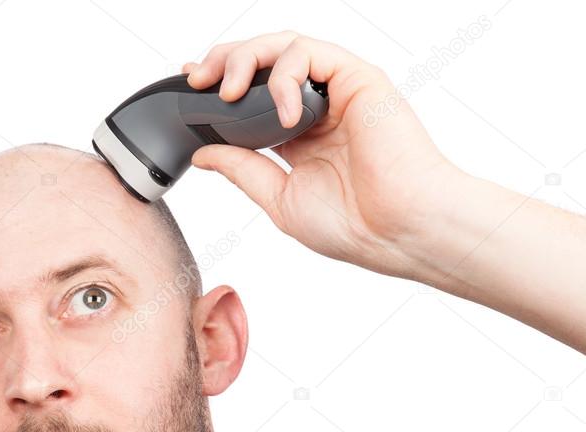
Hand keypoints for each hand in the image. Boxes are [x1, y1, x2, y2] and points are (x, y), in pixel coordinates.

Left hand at [184, 31, 463, 279]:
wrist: (397, 230)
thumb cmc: (354, 224)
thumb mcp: (278, 198)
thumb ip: (242, 169)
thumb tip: (203, 152)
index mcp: (297, 134)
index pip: (250, 95)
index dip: (217, 83)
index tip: (188, 87)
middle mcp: (316, 107)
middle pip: (262, 61)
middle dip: (223, 62)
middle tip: (198, 80)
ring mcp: (336, 90)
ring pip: (283, 46)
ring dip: (246, 59)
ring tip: (229, 92)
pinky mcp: (357, 78)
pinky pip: (310, 53)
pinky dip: (286, 76)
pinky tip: (284, 114)